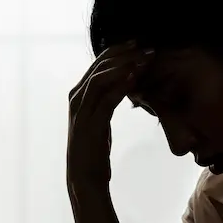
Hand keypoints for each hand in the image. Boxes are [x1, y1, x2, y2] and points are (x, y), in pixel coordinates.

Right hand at [67, 41, 153, 187]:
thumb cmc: (94, 151)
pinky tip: (135, 77)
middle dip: (124, 53)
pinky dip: (120, 86)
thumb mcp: (101, 119)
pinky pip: (105, 98)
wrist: (85, 178)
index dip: (119, 51)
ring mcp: (80, 110)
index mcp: (79, 95)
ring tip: (144, 59)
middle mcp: (77, 98)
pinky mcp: (89, 123)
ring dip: (124, 65)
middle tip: (146, 47)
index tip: (139, 44)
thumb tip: (125, 86)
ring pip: (101, 77)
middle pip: (99, 66)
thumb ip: (107, 100)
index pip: (99, 64)